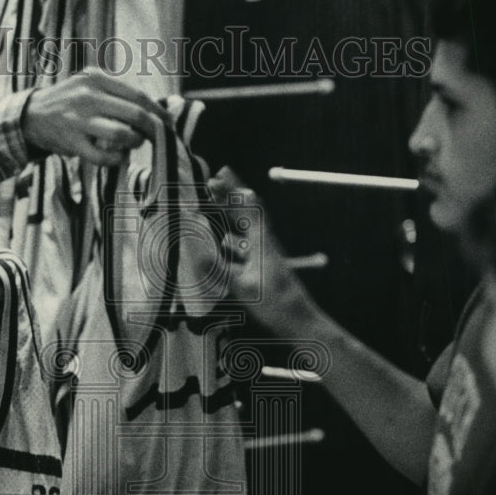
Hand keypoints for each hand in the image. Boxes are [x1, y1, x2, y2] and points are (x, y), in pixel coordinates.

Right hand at [21, 67, 173, 165]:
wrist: (32, 115)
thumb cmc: (71, 101)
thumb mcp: (90, 85)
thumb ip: (119, 93)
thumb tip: (158, 109)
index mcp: (96, 78)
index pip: (138, 95)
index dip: (158, 111)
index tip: (169, 122)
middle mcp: (87, 96)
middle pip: (135, 114)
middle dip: (153, 129)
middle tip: (159, 137)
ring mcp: (78, 119)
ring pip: (122, 135)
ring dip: (134, 142)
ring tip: (133, 143)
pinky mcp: (72, 142)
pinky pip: (103, 156)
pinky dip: (116, 158)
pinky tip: (117, 155)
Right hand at [209, 167, 312, 325]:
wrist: (299, 321)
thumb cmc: (276, 304)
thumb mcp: (243, 287)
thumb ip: (218, 269)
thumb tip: (195, 253)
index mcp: (262, 243)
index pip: (247, 207)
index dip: (234, 189)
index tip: (221, 173)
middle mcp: (265, 244)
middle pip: (246, 213)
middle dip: (229, 197)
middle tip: (213, 184)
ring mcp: (266, 255)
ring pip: (246, 229)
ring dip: (231, 216)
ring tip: (216, 207)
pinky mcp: (265, 267)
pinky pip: (246, 246)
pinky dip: (233, 239)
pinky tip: (224, 244)